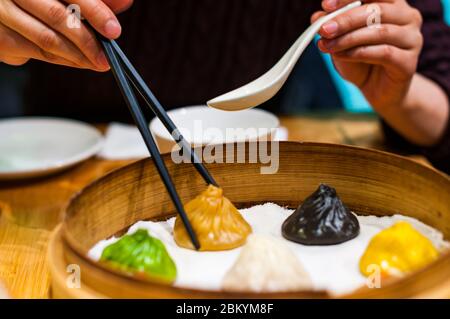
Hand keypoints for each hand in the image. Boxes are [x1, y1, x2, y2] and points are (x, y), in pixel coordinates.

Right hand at [0, 0, 132, 70]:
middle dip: (88, 40)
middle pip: (58, 16)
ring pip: (47, 39)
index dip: (95, 10)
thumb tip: (125, 2)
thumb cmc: (38, 0)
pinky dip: (63, 59)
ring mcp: (1, 12)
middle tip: (107, 56)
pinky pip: (37, 52)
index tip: (113, 30)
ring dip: (78, 56)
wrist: (2, 10)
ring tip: (99, 62)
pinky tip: (79, 61)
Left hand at [312, 0, 422, 110]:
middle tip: (323, 30)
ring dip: (348, 38)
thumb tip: (318, 16)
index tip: (326, 6)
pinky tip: (341, 56)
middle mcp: (408, 17)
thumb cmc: (360, 59)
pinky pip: (384, 53)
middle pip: (377, 10)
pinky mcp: (409, 62)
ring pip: (380, 32)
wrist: (376, 90)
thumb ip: (333, 25)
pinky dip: (358, 53)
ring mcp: (412, 39)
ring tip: (327, 46)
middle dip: (345, 20)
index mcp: (392, 4)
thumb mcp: (342, 40)